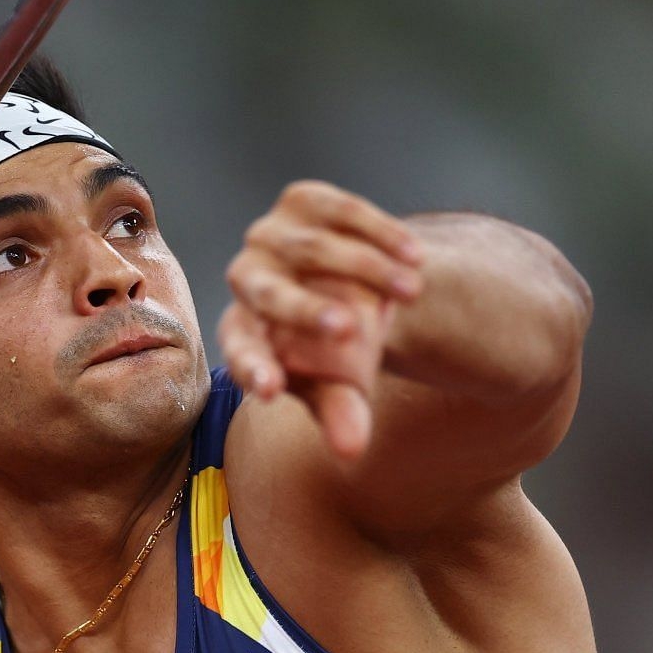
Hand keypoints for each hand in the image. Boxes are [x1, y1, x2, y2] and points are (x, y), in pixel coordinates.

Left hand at [220, 181, 424, 457]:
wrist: (355, 287)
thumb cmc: (338, 352)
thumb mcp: (343, 384)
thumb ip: (341, 414)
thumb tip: (351, 451)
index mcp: (243, 331)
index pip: (239, 350)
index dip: (251, 368)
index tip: (270, 390)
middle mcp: (245, 278)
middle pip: (266, 293)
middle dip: (305, 312)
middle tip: (351, 332)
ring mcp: (270, 235)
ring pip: (313, 250)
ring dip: (366, 269)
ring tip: (413, 293)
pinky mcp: (301, 201)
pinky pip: (339, 211)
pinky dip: (379, 232)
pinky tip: (414, 256)